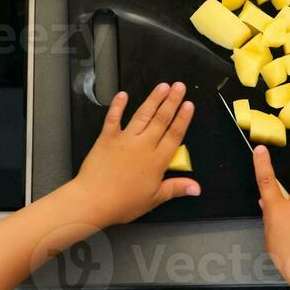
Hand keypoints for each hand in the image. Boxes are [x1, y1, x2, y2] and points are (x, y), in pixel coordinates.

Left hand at [70, 82, 199, 227]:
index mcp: (157, 161)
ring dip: (154, 99)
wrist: (93, 200)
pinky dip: (118, 105)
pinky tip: (123, 95)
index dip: (183, 118)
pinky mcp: (107, 138)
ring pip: (143, 114)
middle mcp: (143, 145)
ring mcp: (125, 139)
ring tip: (163, 86)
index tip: (189, 105)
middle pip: (162, 119)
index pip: (175, 134)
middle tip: (180, 87)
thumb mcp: (154, 199)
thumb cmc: (122, 203)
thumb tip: (196, 188)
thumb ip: (176, 189)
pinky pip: (113, 118)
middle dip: (172, 101)